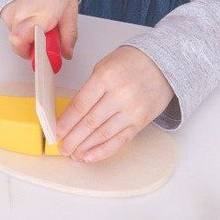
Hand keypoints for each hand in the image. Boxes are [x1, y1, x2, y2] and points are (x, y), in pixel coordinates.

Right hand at [0, 0, 78, 62]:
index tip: (43, 61)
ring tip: (37, 22)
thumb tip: (66, 54)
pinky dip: (20, 27)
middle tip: (41, 40)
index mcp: (42, 17)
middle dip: (29, 48)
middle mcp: (22, 16)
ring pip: (15, 37)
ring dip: (26, 36)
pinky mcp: (4, 11)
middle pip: (18, 45)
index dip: (34, 56)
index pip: (28, 46)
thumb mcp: (70, 11)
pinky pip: (10, 27)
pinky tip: (29, 16)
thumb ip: (68, 35)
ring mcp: (11, 14)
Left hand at [55, 45, 173, 162]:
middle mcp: (119, 95)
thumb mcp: (104, 66)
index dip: (66, 121)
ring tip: (74, 154)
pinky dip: (104, 150)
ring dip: (85, 147)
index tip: (57, 131)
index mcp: (105, 77)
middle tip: (62, 148)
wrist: (162, 64)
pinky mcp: (141, 121)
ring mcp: (131, 110)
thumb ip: (89, 89)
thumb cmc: (131, 62)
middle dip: (73, 138)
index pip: (80, 105)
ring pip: (103, 134)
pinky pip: (120, 140)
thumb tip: (72, 114)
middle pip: (90, 122)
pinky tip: (91, 156)